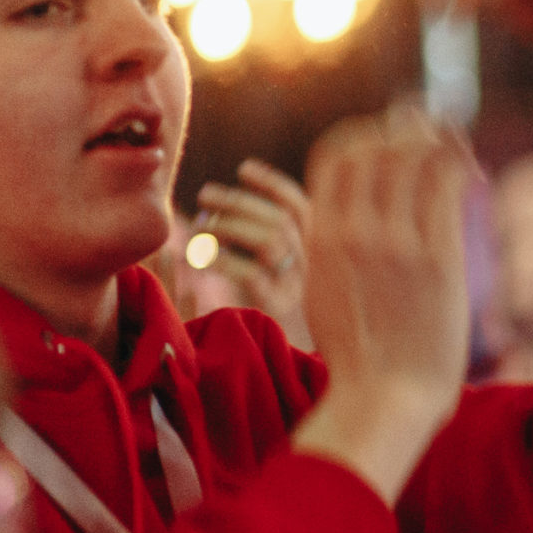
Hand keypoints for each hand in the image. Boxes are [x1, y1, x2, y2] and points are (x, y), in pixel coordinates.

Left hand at [188, 161, 312, 347]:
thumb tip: (243, 202)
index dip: (273, 183)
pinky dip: (224, 259)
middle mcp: (322, 265)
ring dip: (229, 225)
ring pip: (269, 239)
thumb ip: (281, 239)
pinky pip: (252, 275)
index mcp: (328, 250)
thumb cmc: (294, 314)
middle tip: (204, 194)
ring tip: (200, 226)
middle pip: (281, 218)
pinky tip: (203, 257)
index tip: (243, 168)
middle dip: (239, 199)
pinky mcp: (282, 309)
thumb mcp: (299, 272)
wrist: (332, 364)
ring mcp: (305, 287)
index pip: (304, 204)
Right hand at [290, 106, 472, 503]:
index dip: (366, 133)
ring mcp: (394, 242)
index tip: (391, 136)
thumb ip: (332, 251)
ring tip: (459, 145)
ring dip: (440, 139)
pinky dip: (462, 165)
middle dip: (405, 127)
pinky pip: (448, 186)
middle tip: (433, 131)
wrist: (382, 400)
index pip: (336, 153)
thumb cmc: (359, 359)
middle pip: (375, 144)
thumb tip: (346, 227)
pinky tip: (476, 172)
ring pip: (413, 156)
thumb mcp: (322, 294)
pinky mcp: (435, 258)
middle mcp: (353, 230)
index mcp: (320, 237)